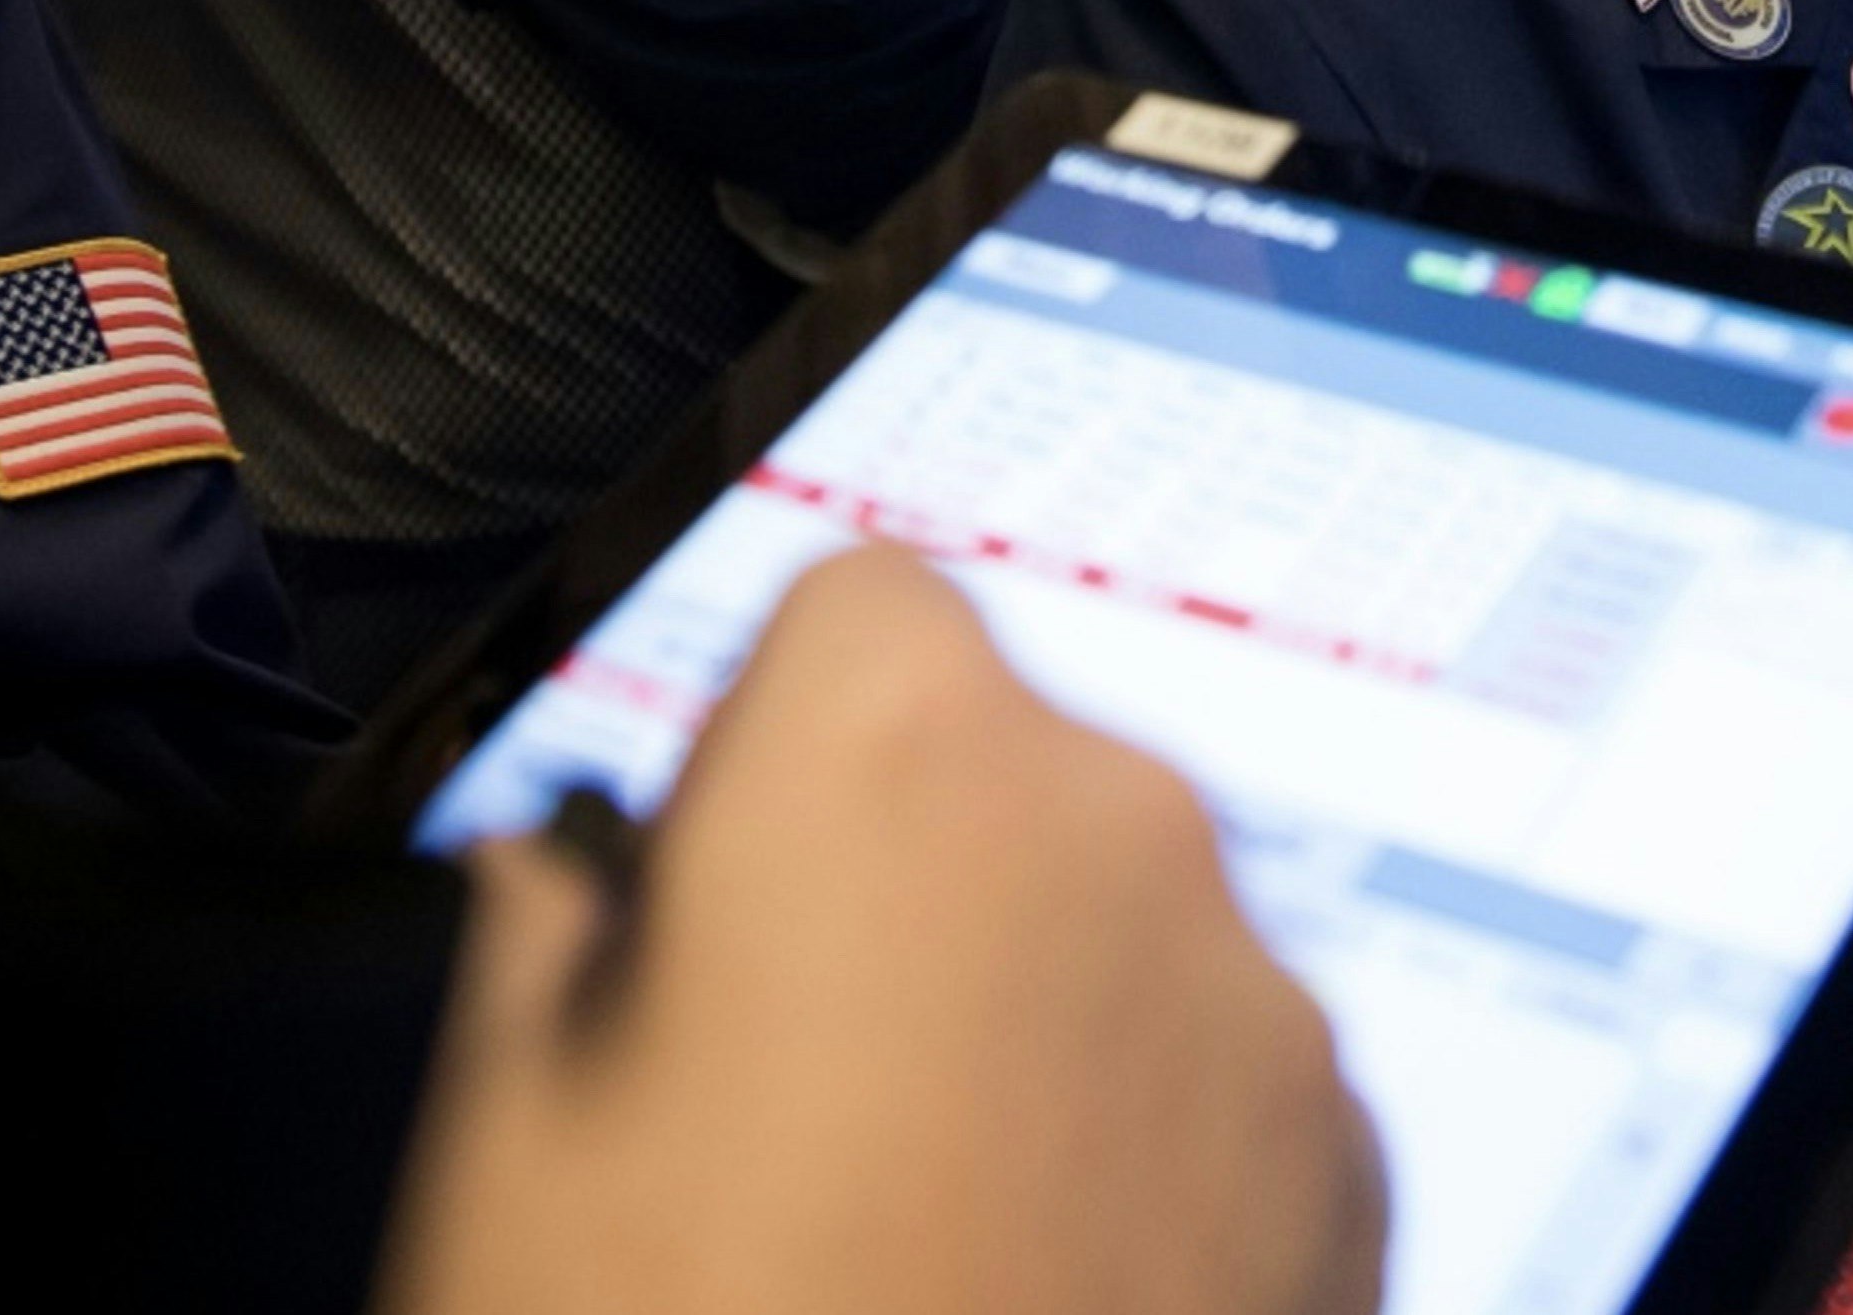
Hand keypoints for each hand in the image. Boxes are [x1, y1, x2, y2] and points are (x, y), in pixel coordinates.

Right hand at [380, 545, 1382, 1314]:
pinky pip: (1224, 1096)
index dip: (761, 746)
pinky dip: (1138, 1164)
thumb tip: (564, 878)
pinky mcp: (1355, 1180)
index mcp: (898, 762)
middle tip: (773, 1102)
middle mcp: (1124, 838)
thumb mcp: (497, 1129)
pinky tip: (1017, 1298)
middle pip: (1007, 776)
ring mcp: (1264, 1016)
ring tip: (892, 1237)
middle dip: (904, 891)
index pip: (853, 606)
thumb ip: (534, 925)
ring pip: (1124, 941)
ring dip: (1030, 1031)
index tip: (704, 882)